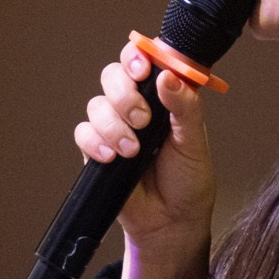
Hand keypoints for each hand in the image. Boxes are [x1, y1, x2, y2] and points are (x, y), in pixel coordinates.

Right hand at [72, 42, 215, 278]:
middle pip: (113, 76)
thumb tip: (169, 77)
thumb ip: (185, 107)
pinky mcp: (97, 150)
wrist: (170, 221)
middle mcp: (136, 106)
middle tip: (142, 119)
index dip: (137, 57)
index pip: (143, 60)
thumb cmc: (188, 181)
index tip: (142, 70)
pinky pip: (83, 133)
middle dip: (124, 95)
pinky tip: (111, 158)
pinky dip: (95, 143)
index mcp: (163, 96)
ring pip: (97, 105)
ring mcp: (115, 127)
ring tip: (133, 150)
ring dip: (113, 125)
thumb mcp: (195, 141)